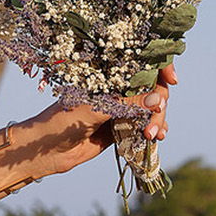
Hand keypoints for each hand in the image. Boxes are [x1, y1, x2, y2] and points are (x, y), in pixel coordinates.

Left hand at [17, 62, 177, 177]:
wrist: (44, 152)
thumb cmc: (60, 123)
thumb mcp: (93, 110)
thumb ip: (125, 104)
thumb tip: (157, 99)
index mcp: (107, 76)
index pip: (140, 64)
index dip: (160, 67)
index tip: (171, 79)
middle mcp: (115, 89)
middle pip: (151, 89)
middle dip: (158, 104)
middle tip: (153, 123)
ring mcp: (119, 109)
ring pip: (150, 109)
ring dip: (157, 120)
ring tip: (153, 135)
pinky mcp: (119, 128)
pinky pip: (143, 126)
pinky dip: (153, 130)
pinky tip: (157, 138)